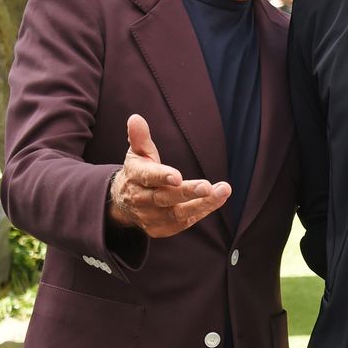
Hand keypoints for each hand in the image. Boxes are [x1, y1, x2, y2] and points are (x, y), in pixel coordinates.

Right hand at [108, 114, 230, 237]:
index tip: (178, 176)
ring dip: (202, 204)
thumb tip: (136, 118)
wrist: (124, 203)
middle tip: (208, 186)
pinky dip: (201, 211)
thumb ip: (140, 137)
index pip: (149, 177)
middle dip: (187, 193)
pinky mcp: (161, 229)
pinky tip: (217, 200)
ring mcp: (151, 217)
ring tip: (223, 191)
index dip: (162, 177)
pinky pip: (184, 222)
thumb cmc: (138, 171)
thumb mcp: (137, 153)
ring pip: (178, 213)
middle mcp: (142, 200)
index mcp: (136, 177)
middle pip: (166, 198)